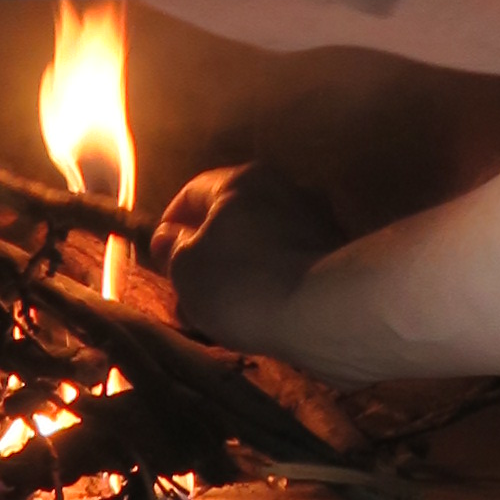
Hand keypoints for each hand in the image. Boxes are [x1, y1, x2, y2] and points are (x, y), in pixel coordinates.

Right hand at [150, 161, 341, 354]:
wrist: (325, 314)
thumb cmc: (241, 283)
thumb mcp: (186, 268)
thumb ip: (172, 248)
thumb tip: (169, 236)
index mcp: (242, 180)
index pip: (192, 192)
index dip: (170, 225)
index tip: (160, 257)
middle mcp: (285, 190)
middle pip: (231, 220)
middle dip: (205, 256)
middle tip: (188, 294)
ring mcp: (316, 222)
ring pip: (261, 246)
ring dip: (237, 275)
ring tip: (219, 316)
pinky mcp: (339, 258)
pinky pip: (289, 268)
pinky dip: (269, 287)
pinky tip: (257, 318)